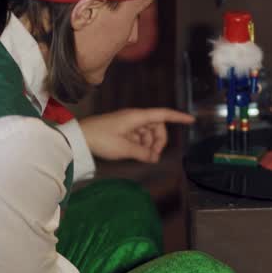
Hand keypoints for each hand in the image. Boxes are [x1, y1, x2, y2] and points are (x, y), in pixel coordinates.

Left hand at [79, 108, 193, 162]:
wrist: (80, 137)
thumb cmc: (101, 139)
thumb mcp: (124, 148)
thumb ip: (143, 152)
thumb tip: (155, 158)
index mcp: (137, 117)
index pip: (163, 114)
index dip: (178, 117)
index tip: (191, 120)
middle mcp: (135, 118)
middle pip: (157, 126)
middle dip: (159, 140)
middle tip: (154, 156)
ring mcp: (128, 124)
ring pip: (148, 133)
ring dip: (150, 144)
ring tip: (144, 157)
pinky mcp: (122, 130)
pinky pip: (139, 136)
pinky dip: (141, 145)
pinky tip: (137, 154)